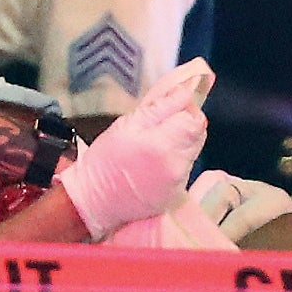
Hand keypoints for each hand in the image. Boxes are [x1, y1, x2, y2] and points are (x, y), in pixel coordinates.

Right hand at [56, 58, 213, 237]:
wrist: (93, 201)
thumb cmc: (105, 160)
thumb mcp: (127, 124)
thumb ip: (161, 106)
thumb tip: (187, 89)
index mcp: (163, 145)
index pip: (195, 120)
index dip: (185, 110)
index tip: (169, 110)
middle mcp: (176, 166)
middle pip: (197, 135)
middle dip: (182, 126)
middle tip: (157, 128)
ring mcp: (178, 183)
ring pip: (191, 151)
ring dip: (178, 144)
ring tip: (152, 148)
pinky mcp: (175, 194)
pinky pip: (184, 169)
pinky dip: (173, 162)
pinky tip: (152, 165)